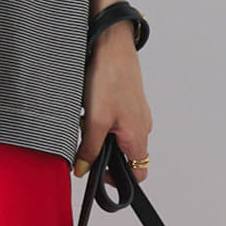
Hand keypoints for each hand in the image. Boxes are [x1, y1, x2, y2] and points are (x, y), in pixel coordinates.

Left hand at [74, 22, 150, 181]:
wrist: (111, 45)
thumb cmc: (108, 79)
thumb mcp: (94, 120)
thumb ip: (89, 150)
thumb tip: (83, 171)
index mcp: (138, 136)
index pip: (138, 173)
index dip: (118, 179)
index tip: (98, 174)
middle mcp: (143, 126)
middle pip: (128, 157)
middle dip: (106, 156)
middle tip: (87, 145)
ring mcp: (137, 113)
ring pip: (121, 138)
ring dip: (103, 137)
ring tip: (88, 122)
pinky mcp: (130, 100)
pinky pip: (118, 120)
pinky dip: (104, 121)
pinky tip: (91, 108)